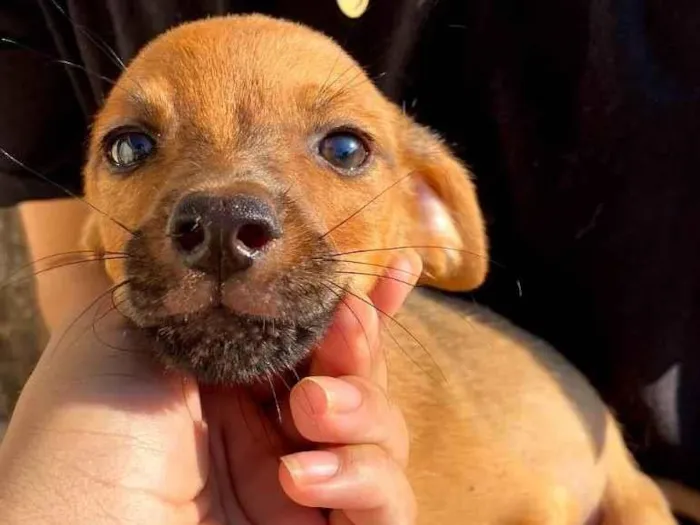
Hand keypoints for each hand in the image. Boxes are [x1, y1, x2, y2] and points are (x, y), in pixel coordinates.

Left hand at [0, 254, 420, 524]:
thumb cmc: (82, 442)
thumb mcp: (124, 340)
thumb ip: (195, 294)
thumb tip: (251, 265)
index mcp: (233, 383)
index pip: (316, 338)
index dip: (362, 307)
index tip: (398, 272)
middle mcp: (273, 431)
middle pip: (360, 377)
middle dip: (363, 346)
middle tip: (346, 327)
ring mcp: (303, 486)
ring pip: (386, 435)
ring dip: (362, 410)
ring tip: (310, 411)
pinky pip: (390, 508)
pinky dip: (364, 480)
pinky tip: (302, 477)